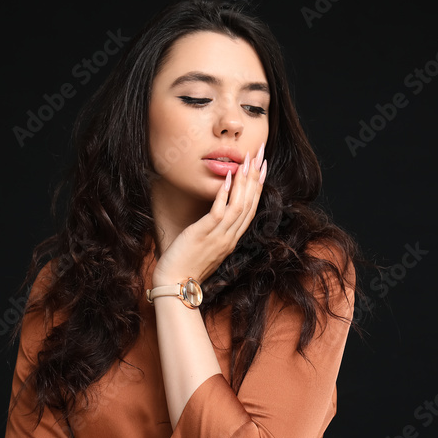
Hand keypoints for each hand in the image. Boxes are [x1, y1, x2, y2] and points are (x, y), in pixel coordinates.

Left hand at [151, 143, 267, 286]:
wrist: (175, 283)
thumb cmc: (186, 265)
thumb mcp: (206, 247)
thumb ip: (215, 232)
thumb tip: (216, 216)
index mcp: (231, 239)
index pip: (250, 209)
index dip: (258, 187)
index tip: (262, 167)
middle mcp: (229, 237)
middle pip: (250, 203)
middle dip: (256, 176)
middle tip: (261, 153)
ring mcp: (218, 236)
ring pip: (240, 205)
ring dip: (245, 181)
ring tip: (249, 160)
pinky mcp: (204, 234)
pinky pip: (219, 211)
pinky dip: (226, 193)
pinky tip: (229, 176)